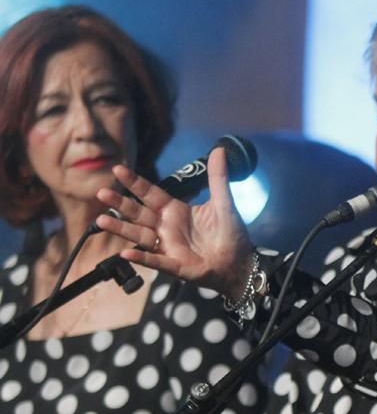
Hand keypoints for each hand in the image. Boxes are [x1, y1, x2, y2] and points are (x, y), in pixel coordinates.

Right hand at [96, 146, 253, 298]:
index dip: (135, 183)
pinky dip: (142, 257)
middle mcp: (166, 227)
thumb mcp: (223, 202)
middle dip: (120, 203)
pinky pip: (155, 261)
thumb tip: (219, 149)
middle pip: (138, 213)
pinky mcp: (175, 265)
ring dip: (121, 228)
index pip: (151, 193)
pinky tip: (126, 253)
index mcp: (176, 210)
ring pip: (140, 236)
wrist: (239, 262)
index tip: (118, 169)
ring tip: (101, 220)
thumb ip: (218, 177)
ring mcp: (168, 246)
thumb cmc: (229, 233)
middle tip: (101, 192)